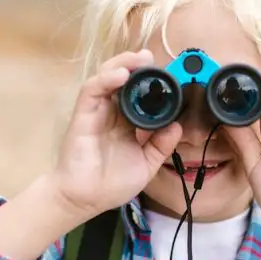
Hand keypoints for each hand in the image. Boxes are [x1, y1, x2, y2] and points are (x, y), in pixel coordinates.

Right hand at [50, 49, 182, 219]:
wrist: (85, 200)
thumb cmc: (111, 184)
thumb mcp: (146, 164)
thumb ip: (161, 146)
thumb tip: (178, 126)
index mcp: (126, 122)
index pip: (138, 93)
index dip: (151, 80)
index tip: (168, 73)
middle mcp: (110, 112)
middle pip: (122, 78)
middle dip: (136, 64)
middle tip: (152, 59)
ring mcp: (96, 112)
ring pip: (106, 77)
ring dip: (122, 63)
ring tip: (139, 59)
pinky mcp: (83, 115)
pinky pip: (92, 90)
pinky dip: (106, 79)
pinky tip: (121, 74)